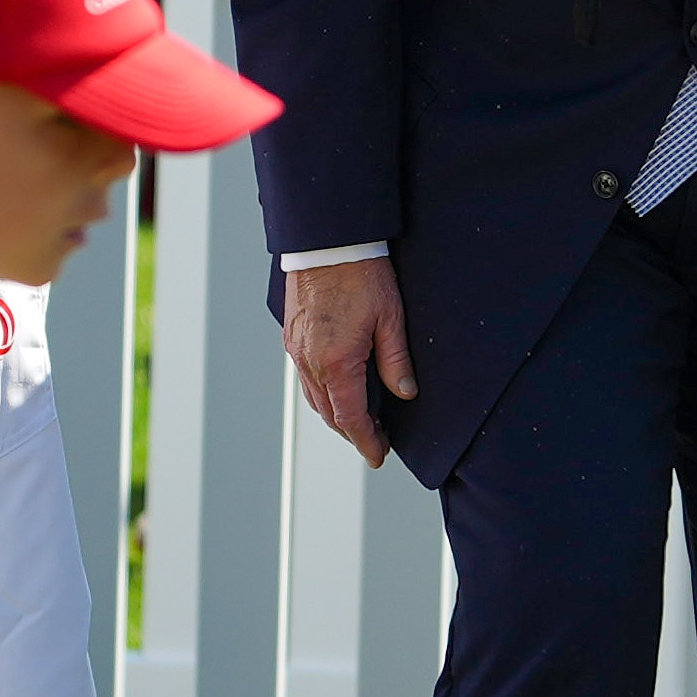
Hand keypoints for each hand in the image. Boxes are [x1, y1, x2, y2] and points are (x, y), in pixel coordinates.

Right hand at [282, 254, 415, 469]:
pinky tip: (339, 388)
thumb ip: (396, 361)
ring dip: (336, 414)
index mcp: (337, 362)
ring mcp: (297, 350)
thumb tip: (404, 392)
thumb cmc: (360, 274)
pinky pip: (306, 377)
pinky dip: (323, 392)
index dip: (366, 441)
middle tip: (375, 440)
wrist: (326, 240)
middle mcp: (310, 361)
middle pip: (330, 414)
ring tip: (360, 420)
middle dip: (352, 432)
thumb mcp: (390, 318)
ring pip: (314, 398)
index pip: (350, 418)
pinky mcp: (292, 337)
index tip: (378, 456)